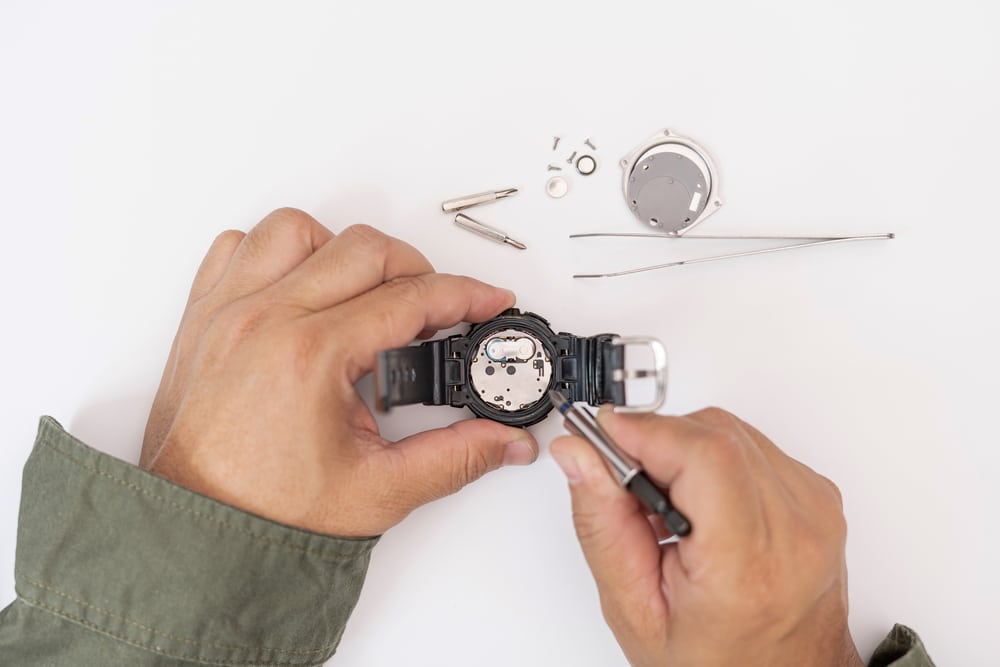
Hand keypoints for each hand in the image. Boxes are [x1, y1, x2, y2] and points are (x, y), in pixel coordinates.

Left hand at [141, 208, 537, 535]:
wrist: (197, 534)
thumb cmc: (264, 514)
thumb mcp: (379, 490)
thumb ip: (455, 458)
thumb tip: (503, 440)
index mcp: (309, 356)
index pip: (408, 299)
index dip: (462, 296)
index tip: (486, 302)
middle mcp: (263, 320)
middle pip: (364, 249)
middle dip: (417, 270)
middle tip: (437, 307)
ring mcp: (228, 313)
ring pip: (297, 230)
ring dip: (343, 249)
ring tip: (367, 291)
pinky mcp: (204, 318)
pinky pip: (238, 246)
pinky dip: (277, 252)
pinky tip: (302, 285)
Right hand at [550, 407, 861, 666]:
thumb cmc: (716, 662)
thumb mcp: (635, 609)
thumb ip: (602, 525)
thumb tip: (579, 455)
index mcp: (748, 567)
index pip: (703, 456)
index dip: (645, 430)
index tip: (602, 433)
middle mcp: (795, 531)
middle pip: (713, 435)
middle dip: (656, 442)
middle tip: (627, 484)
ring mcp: (814, 510)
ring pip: (731, 431)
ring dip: (684, 451)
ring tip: (668, 507)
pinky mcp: (819, 496)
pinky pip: (753, 446)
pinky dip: (714, 461)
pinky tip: (701, 503)